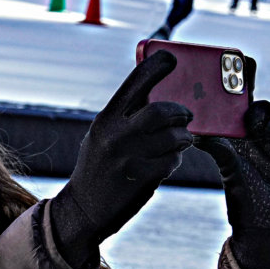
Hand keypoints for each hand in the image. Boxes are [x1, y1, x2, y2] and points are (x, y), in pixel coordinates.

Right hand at [49, 50, 194, 263]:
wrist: (82, 209)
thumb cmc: (97, 168)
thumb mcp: (102, 136)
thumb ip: (125, 118)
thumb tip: (159, 98)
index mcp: (106, 118)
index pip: (136, 81)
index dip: (158, 67)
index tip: (173, 59)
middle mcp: (116, 135)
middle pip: (160, 111)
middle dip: (180, 111)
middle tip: (187, 115)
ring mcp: (128, 158)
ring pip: (172, 138)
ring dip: (184, 137)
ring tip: (183, 140)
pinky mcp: (139, 179)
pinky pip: (171, 162)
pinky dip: (176, 159)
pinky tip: (170, 160)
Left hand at [193, 98, 269, 268]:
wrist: (265, 226)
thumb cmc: (244, 197)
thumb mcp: (228, 167)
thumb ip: (217, 145)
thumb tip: (193, 129)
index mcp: (242, 134)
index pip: (242, 103)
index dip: (243, 82)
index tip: (241, 62)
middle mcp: (262, 136)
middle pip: (263, 109)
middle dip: (259, 106)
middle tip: (251, 114)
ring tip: (267, 136)